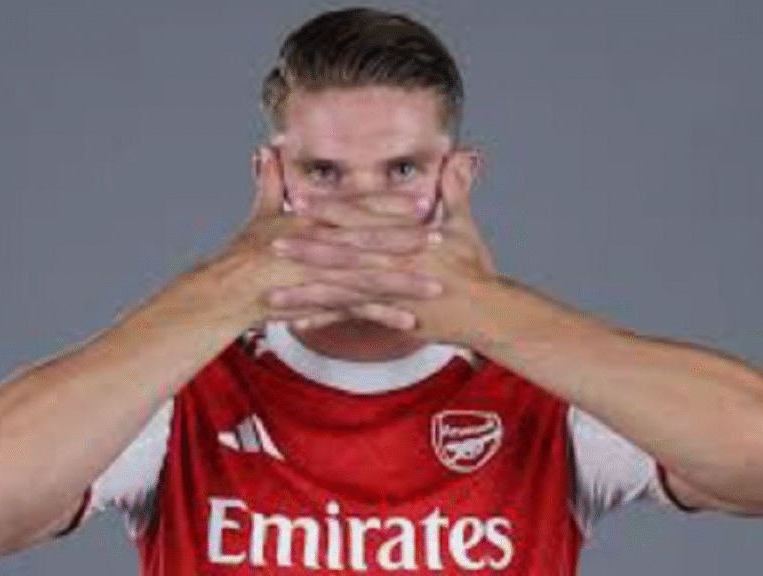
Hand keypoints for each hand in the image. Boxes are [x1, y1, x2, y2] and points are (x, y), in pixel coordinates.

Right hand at [166, 145, 444, 332]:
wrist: (225, 290)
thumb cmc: (243, 252)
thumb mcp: (260, 212)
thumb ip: (271, 180)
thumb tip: (269, 147)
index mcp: (311, 220)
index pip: (358, 209)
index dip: (392, 206)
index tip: (423, 204)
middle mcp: (318, 243)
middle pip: (371, 241)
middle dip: (409, 242)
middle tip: (443, 241)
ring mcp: (319, 274)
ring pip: (370, 277)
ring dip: (405, 282)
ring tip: (436, 286)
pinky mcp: (316, 301)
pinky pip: (355, 310)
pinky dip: (382, 316)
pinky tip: (409, 322)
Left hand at [268, 148, 499, 341]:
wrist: (489, 313)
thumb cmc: (475, 269)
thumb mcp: (464, 226)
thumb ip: (455, 190)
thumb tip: (461, 155)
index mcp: (411, 237)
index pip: (365, 219)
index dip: (332, 210)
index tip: (302, 203)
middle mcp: (399, 264)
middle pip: (346, 253)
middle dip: (308, 247)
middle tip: (272, 242)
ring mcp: (395, 293)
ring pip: (343, 289)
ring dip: (307, 289)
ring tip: (273, 291)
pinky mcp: (394, 316)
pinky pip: (355, 319)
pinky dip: (327, 320)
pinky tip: (297, 322)